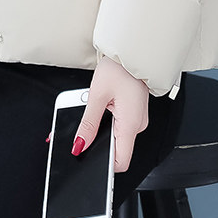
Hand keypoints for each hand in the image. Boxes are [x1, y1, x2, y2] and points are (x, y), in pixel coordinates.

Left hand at [73, 56, 148, 173]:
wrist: (133, 50)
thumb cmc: (119, 67)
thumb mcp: (97, 95)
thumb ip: (88, 123)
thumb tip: (79, 145)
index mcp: (131, 123)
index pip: (121, 162)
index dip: (105, 166)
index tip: (89, 160)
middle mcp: (137, 124)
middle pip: (117, 149)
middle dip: (98, 143)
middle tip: (85, 128)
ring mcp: (137, 119)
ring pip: (117, 136)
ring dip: (102, 130)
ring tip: (95, 109)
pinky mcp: (134, 113)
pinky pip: (120, 125)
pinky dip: (108, 122)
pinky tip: (102, 107)